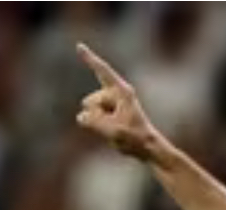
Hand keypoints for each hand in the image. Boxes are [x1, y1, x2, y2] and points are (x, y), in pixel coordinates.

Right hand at [75, 43, 163, 161]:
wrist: (146, 147)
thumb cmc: (134, 137)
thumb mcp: (112, 130)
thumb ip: (93, 122)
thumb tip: (81, 117)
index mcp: (121, 91)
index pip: (102, 71)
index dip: (89, 58)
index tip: (79, 46)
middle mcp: (116, 93)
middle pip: (91, 100)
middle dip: (95, 114)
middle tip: (116, 126)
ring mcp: (112, 102)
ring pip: (90, 110)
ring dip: (97, 121)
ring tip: (116, 129)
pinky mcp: (109, 112)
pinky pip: (92, 116)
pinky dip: (97, 124)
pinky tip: (112, 130)